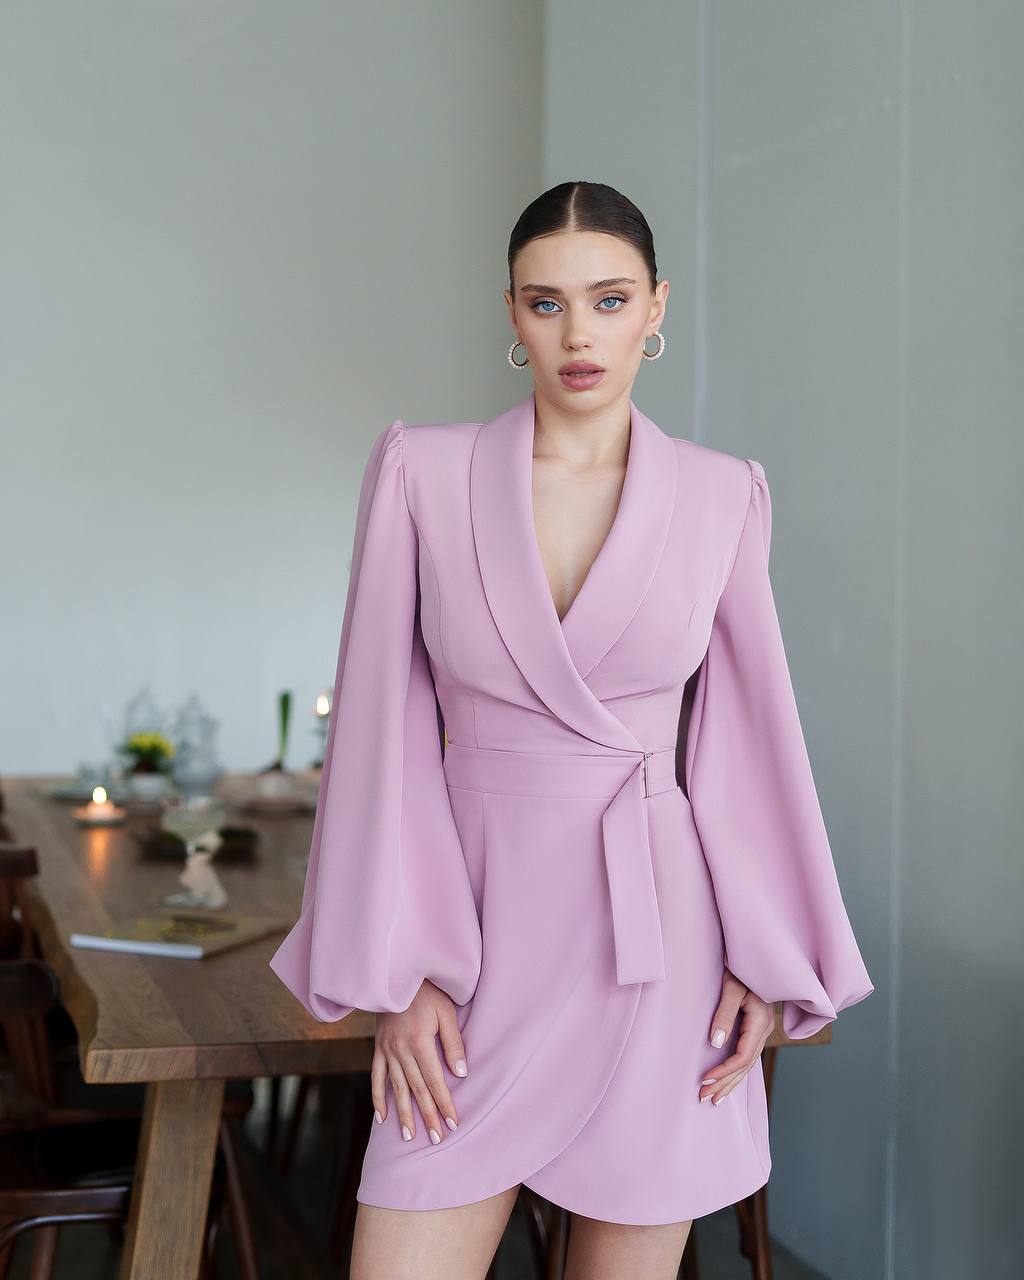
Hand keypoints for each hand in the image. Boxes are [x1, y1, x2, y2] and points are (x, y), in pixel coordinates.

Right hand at [371, 979, 468, 1143]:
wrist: (397, 976)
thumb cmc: (428, 993)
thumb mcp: (447, 1012)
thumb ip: (453, 1043)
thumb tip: (461, 1073)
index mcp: (420, 1042)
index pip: (435, 1081)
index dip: (444, 1103)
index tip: (452, 1123)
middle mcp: (401, 1050)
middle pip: (417, 1089)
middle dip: (428, 1115)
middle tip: (437, 1139)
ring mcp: (387, 1050)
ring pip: (396, 1088)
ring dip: (404, 1114)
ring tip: (410, 1137)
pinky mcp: (378, 1048)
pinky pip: (376, 1077)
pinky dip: (378, 1098)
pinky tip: (382, 1118)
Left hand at [697, 967, 773, 1104]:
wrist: (758, 955)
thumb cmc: (742, 967)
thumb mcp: (732, 987)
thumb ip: (724, 1014)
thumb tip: (715, 1043)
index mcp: (760, 1022)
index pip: (743, 1056)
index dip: (724, 1071)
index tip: (704, 1080)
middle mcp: (764, 1029)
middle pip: (745, 1066)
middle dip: (725, 1084)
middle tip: (704, 1098)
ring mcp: (762, 1030)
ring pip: (748, 1064)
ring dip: (731, 1082)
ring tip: (714, 1100)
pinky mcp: (756, 1028)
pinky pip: (747, 1055)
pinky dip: (736, 1072)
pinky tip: (728, 1081)